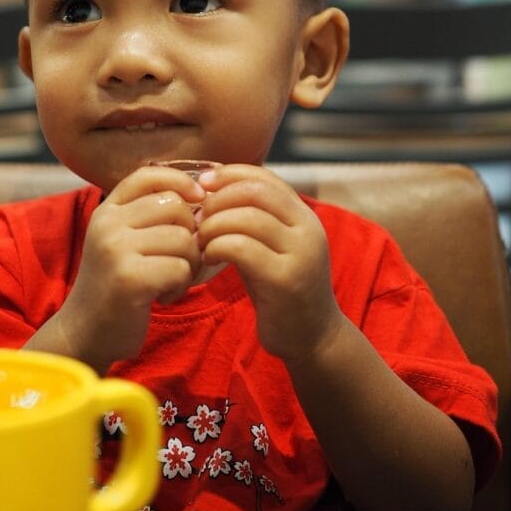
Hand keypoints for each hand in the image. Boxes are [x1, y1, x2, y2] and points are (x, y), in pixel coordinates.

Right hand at [55, 165, 204, 370]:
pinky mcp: (129, 278)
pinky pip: (179, 268)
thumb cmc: (116, 284)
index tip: (197, 197)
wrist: (84, 333)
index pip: (148, 175)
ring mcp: (115, 249)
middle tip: (178, 260)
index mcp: (107, 210)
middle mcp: (107, 223)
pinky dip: (180, 285)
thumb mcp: (124, 239)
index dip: (179, 180)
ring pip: (183, 239)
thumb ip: (151, 215)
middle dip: (190, 234)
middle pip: (176, 207)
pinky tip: (162, 296)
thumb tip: (203, 195)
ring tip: (168, 280)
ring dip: (187, 264)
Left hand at [197, 164, 341, 362]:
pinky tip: (208, 257)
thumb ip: (252, 218)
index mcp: (304, 215)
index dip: (230, 174)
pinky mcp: (285, 279)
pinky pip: (242, 248)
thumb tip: (212, 188)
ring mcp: (300, 253)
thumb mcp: (270, 245)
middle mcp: (308, 229)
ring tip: (201, 240)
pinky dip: (217, 246)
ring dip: (214, 224)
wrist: (312, 337)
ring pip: (247, 218)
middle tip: (198, 217)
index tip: (203, 182)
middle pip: (255, 193)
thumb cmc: (280, 288)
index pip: (265, 177)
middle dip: (219, 199)